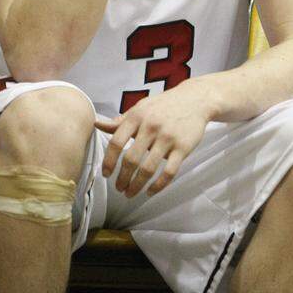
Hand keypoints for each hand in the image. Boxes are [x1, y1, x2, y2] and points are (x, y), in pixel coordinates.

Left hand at [96, 82, 213, 197]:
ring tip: (131, 193)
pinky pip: (169, 172)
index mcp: (137, 116)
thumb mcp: (141, 108)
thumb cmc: (164, 105)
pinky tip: (151, 191)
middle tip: (119, 188)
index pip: (116, 143)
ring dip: (137, 185)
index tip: (106, 174)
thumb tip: (96, 124)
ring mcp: (168, 137)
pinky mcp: (183, 147)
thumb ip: (120, 121)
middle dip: (122, 179)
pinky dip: (158, 186)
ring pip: (148, 169)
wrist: (196, 99)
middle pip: (131, 159)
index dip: (109, 162)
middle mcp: (151, 126)